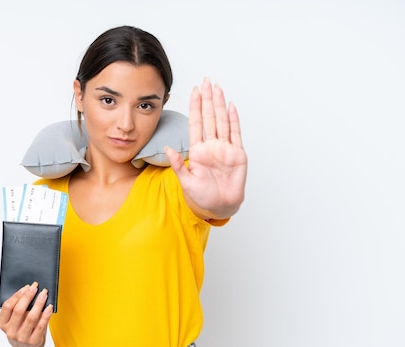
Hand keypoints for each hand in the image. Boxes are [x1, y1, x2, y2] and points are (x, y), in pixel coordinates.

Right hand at [0, 282, 52, 346]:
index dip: (17, 295)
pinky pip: (41, 326)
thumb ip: (18, 307)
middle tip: (36, 287)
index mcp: (3, 323)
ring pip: (31, 317)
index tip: (26, 287)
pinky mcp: (33, 341)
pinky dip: (46, 315)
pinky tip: (49, 307)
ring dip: (38, 303)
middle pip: (19, 310)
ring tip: (44, 294)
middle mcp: (10, 331)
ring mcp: (21, 338)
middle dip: (28, 297)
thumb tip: (30, 291)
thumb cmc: (21, 328)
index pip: (7, 306)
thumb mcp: (14, 319)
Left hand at [165, 78, 246, 219]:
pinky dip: (234, 120)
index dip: (195, 107)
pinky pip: (236, 134)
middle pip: (209, 118)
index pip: (196, 123)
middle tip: (206, 82)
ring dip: (220, 105)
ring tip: (217, 88)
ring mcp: (225, 149)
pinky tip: (231, 107)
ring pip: (222, 121)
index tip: (194, 92)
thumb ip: (177, 165)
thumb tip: (167, 149)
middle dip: (207, 99)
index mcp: (197, 151)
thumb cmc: (201, 197)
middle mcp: (211, 146)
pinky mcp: (237, 155)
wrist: (218, 207)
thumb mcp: (186, 181)